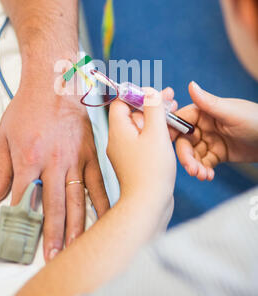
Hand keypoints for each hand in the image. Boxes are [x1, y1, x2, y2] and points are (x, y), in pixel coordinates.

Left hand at [0, 84, 108, 261]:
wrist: (54, 84)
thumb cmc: (28, 108)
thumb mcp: (4, 136)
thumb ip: (0, 169)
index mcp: (30, 159)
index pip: (24, 199)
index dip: (22, 221)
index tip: (23, 238)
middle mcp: (54, 163)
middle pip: (55, 208)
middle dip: (53, 236)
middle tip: (54, 257)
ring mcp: (76, 160)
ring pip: (78, 201)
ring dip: (77, 227)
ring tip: (77, 248)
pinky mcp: (91, 154)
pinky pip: (98, 183)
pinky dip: (101, 203)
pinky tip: (104, 218)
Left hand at [107, 88, 176, 220]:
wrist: (147, 205)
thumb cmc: (151, 169)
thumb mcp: (155, 132)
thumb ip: (153, 108)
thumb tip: (149, 91)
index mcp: (118, 129)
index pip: (121, 102)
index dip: (138, 93)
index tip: (156, 92)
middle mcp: (118, 139)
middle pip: (133, 113)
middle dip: (152, 105)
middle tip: (172, 100)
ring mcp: (126, 152)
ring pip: (141, 128)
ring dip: (157, 119)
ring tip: (176, 114)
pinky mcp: (135, 163)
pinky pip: (144, 142)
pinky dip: (156, 135)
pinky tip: (172, 133)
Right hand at [174, 81, 257, 180]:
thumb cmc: (256, 120)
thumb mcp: (231, 113)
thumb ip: (209, 102)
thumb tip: (191, 85)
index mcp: (203, 111)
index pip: (180, 120)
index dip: (172, 131)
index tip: (165, 143)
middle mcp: (203, 125)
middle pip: (184, 141)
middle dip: (185, 156)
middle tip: (191, 169)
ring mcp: (210, 140)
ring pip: (193, 155)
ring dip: (194, 166)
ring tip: (202, 175)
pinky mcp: (217, 154)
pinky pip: (204, 163)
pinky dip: (203, 170)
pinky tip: (208, 175)